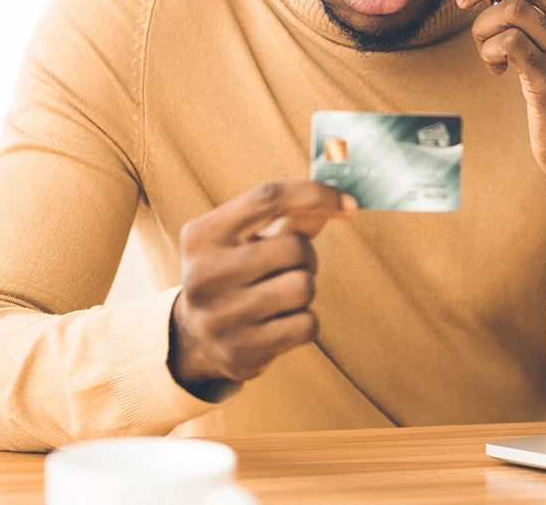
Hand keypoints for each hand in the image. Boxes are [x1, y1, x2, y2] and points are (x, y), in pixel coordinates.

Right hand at [168, 180, 357, 396]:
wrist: (195, 339)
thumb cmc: (233, 273)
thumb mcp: (245, 239)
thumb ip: (290, 218)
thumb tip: (339, 205)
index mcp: (201, 236)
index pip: (267, 198)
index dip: (315, 195)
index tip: (350, 204)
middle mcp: (204, 275)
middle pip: (295, 248)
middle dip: (307, 256)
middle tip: (292, 267)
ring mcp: (220, 317)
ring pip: (304, 287)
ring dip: (305, 289)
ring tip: (282, 295)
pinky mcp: (240, 351)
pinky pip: (307, 325)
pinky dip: (305, 321)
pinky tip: (280, 322)